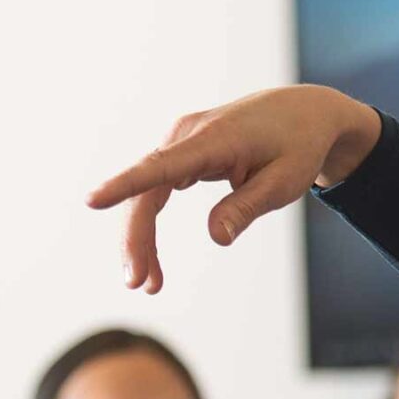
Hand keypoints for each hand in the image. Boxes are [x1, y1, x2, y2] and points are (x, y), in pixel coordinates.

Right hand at [85, 85, 382, 293]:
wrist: (305, 112)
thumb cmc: (298, 146)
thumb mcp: (284, 182)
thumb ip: (247, 207)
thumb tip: (216, 238)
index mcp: (215, 139)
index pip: (162, 166)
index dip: (125, 185)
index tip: (93, 200)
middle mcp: (189, 134)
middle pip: (148, 190)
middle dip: (138, 239)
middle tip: (142, 286)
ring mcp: (183, 140)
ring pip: (147, 193)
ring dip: (141, 238)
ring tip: (149, 284)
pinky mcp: (184, 150)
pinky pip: (156, 188)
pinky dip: (151, 224)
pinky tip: (152, 261)